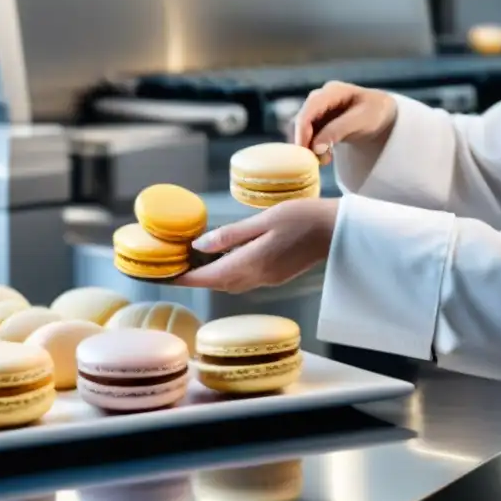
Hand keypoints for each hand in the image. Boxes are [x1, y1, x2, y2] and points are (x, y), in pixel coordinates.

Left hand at [175, 199, 339, 292]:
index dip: (183, 278)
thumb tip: (199, 246)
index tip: (164, 276)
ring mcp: (268, 278)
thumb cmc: (302, 218)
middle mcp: (257, 277)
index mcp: (250, 264)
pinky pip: (244, 277)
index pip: (208, 278)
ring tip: (193, 260)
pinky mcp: (276, 274)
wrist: (336, 229)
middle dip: (194, 277)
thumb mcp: (263, 220)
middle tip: (173, 265)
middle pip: (216, 283)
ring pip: (230, 281)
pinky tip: (224, 256)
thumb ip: (231, 235)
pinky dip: (228, 270)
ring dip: (210, 275)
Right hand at [293, 81, 397, 164]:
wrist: (382, 116)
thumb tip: (315, 148)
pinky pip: (311, 134)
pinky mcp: (320, 121)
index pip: (311, 108)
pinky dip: (315, 147)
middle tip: (312, 161)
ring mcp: (319, 109)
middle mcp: (322, 97)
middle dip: (306, 140)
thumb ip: (337, 131)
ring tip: (325, 160)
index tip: (304, 151)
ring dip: (310, 146)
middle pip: (304, 118)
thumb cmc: (374, 113)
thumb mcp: (361, 121)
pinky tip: (325, 157)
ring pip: (305, 128)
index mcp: (333, 91)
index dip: (303, 129)